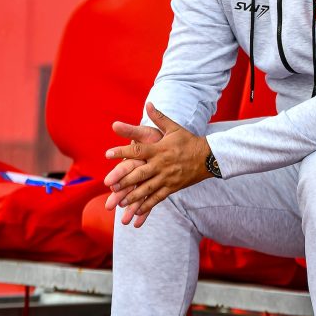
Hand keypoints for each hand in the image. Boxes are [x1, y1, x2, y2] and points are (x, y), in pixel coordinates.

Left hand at [105, 102, 212, 226]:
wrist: (208, 157)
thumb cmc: (188, 141)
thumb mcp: (173, 127)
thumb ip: (158, 117)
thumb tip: (148, 103)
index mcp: (159, 149)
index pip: (137, 150)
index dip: (122, 152)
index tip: (107, 154)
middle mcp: (161, 164)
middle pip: (140, 173)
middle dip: (124, 180)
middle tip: (110, 185)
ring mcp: (167, 177)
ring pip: (147, 188)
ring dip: (133, 196)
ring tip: (120, 201)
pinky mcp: (172, 187)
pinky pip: (158, 198)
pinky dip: (147, 205)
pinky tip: (137, 212)